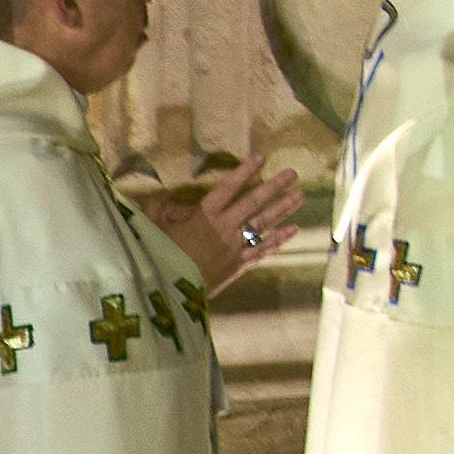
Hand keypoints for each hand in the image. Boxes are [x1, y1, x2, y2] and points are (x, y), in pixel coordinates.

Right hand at [165, 154, 303, 291]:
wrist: (167, 296)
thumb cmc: (157, 260)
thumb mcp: (152, 229)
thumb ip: (162, 210)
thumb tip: (174, 202)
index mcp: (203, 216)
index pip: (228, 188)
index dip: (244, 171)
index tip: (261, 157)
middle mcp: (224, 228)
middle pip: (253, 203)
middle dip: (274, 186)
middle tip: (293, 173)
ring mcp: (234, 247)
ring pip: (263, 224)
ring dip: (283, 209)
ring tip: (300, 196)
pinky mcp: (238, 267)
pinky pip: (262, 250)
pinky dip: (278, 240)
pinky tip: (293, 231)